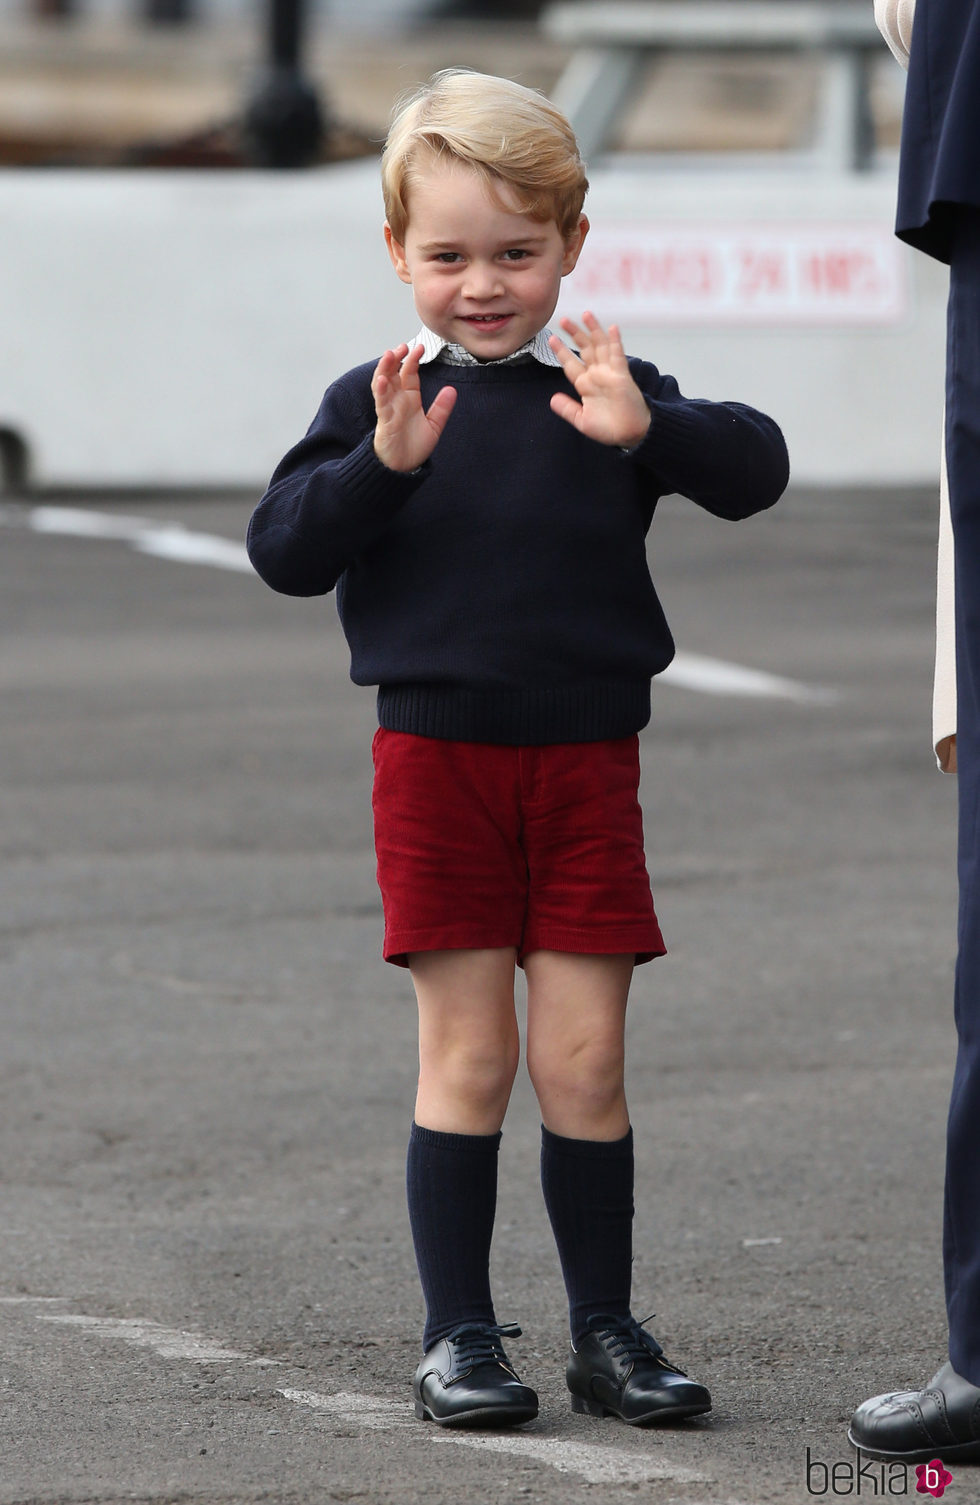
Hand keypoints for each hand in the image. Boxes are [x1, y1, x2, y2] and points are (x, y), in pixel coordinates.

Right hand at [372, 343, 456, 471]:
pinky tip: (382, 380)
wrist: (403, 468)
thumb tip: (451, 391)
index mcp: (409, 398)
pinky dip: (381, 391)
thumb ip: (442, 408)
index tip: (419, 347)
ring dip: (384, 369)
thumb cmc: (413, 447)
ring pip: (382, 383)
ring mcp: (389, 409)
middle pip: (392, 373)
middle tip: (402, 347)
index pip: (408, 373)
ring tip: (389, 354)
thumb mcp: (434, 426)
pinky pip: (381, 403)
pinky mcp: (384, 421)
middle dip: (395, 358)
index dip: (413, 360)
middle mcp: (397, 400)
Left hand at [548, 313, 650, 447]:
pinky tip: (612, 328)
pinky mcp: (622, 376)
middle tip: (563, 320)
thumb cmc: (608, 429)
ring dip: (593, 330)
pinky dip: (615, 341)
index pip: (571, 364)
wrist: (629, 435)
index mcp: (586, 385)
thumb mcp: (582, 420)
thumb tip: (552, 399)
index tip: (552, 339)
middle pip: (584, 349)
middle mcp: (597, 375)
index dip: (562, 351)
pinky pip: (618, 355)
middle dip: (574, 334)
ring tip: (585, 314)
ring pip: (600, 346)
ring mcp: (610, 373)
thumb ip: (567, 409)